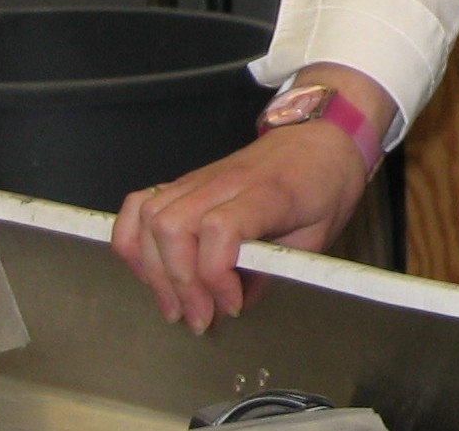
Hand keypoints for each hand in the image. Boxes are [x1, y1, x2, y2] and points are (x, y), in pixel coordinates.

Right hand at [110, 63, 386, 331]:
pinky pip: (139, 205)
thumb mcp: (316, 236)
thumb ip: (274, 271)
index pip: (220, 228)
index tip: (232, 304)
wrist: (322, 139)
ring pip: (149, 217)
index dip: (216, 275)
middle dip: (178, 284)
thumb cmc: (324, 183)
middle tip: (199, 317)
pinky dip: (134, 241)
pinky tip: (149, 271)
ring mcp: (200, 179)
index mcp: (267, 192)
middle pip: (172, 227)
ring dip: (153, 270)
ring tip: (175, 305)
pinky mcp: (185, 183)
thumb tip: (235, 306)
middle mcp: (225, 182)